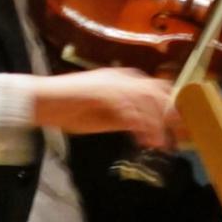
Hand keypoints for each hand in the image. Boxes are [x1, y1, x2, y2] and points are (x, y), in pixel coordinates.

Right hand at [34, 66, 176, 147]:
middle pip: (157, 92)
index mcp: (123, 80)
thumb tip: (147, 128)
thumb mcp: (105, 117)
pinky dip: (139, 125)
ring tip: (160, 144)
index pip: (156, 89)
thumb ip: (125, 118)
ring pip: (146, 100)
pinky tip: (143, 140)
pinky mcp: (102, 91)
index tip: (179, 128)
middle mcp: (121, 77)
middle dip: (170, 115)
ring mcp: (111, 82)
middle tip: (177, 138)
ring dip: (155, 123)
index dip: (170, 108)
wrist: (42, 102)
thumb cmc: (70, 110)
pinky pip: (128, 108)